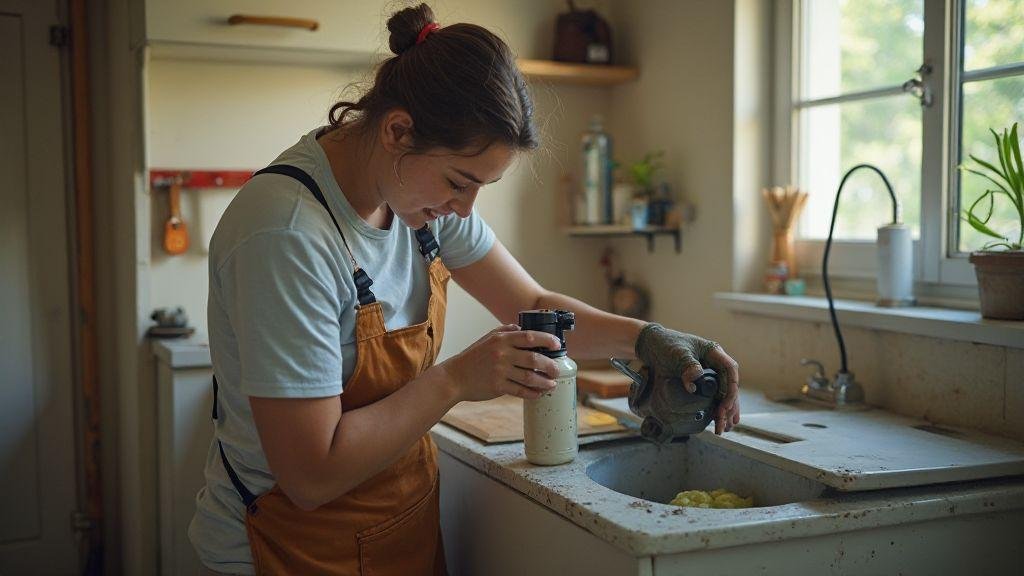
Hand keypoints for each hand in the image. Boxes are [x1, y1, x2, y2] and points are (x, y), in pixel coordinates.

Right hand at [436, 324, 561, 402]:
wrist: (454, 377)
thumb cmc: (473, 357)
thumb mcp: (487, 338)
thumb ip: (506, 331)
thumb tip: (523, 328)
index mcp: (501, 339)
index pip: (529, 337)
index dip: (547, 340)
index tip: (558, 345)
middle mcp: (502, 354)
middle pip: (533, 358)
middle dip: (550, 365)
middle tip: (557, 370)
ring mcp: (500, 371)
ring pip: (529, 377)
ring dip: (544, 381)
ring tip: (552, 384)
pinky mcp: (497, 386)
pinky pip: (520, 391)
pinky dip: (532, 393)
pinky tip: (539, 393)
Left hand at [635, 324, 740, 433]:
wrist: (651, 345)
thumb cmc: (666, 344)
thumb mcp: (677, 354)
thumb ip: (688, 367)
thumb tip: (694, 386)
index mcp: (713, 352)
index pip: (730, 370)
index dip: (730, 388)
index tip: (725, 404)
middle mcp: (714, 363)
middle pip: (728, 385)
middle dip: (729, 405)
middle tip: (725, 422)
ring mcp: (708, 372)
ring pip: (722, 392)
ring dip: (725, 410)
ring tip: (725, 427)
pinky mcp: (700, 380)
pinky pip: (712, 395)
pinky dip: (716, 407)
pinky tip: (718, 420)